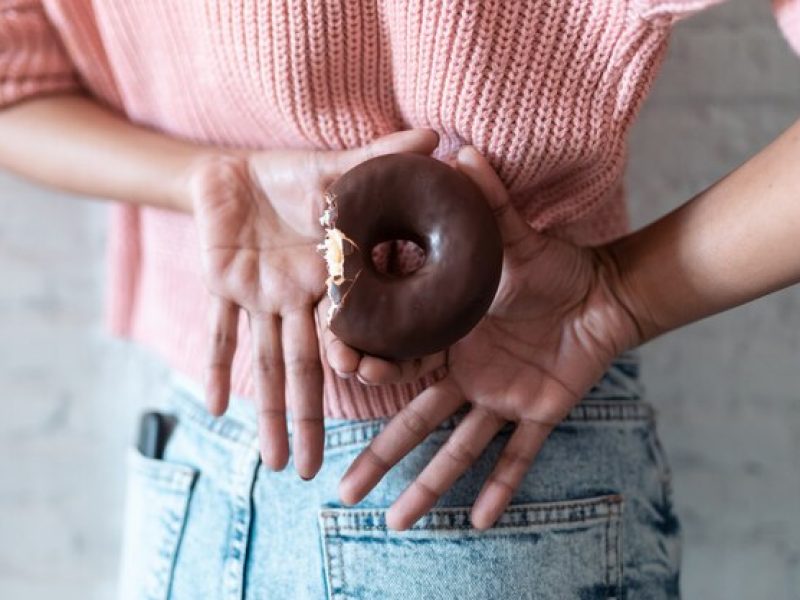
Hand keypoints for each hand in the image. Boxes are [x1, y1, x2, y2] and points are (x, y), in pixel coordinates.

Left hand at [186, 129, 438, 477]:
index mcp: (335, 278)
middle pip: (307, 368)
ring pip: (269, 362)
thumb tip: (438, 139)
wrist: (235, 171)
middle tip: (312, 472)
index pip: (351, 331)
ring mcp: (264, 299)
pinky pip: (221, 333)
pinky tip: (216, 407)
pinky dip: (216, 365)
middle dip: (309, 419)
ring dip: (269, 413)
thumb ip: (384, 157)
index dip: (356, 365)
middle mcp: (302, 301)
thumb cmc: (295, 174)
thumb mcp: (340, 167)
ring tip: (275, 465)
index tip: (365, 406)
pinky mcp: (226, 289)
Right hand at [336, 146, 642, 528]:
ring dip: (427, 486)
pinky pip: (518, 455)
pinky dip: (502, 487)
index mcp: (450, 334)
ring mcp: (498, 397)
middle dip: (378, 455)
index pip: (399, 363)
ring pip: (457, 449)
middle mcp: (465, 372)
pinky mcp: (537, 412)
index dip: (370, 380)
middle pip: (414, 421)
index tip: (340, 396)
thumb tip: (461, 149)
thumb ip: (489, 201)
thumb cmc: (553, 262)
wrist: (605, 292)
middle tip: (340, 489)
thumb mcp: (515, 234)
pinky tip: (478, 521)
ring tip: (395, 524)